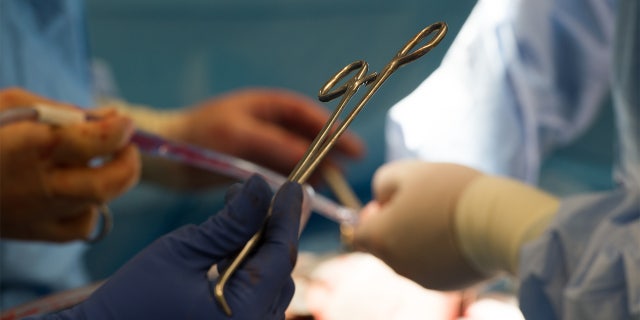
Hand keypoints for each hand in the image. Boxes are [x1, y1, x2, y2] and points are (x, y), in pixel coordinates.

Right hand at [0, 88, 139, 241]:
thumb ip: (61, 111)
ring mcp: (37, 214)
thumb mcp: (11, 103)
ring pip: (97, 205)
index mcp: (31, 145)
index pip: (94, 141)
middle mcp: (38, 184)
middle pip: (107, 184)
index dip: (119, 129)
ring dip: (106, 182)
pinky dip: (89, 208)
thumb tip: (108, 117)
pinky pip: (80, 227)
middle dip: (128, 163)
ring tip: (92, 164)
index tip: (124, 121)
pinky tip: (76, 191)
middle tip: (126, 146)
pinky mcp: (33, 232)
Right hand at [50, 175, 302, 319]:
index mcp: (244, 315)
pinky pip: (257, 298)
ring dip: (259, 247)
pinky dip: (249, 268)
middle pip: (279, 270)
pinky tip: (232, 246)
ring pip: (271, 284)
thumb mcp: (182, 252)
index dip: (287, 217)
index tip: (294, 186)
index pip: (280, 257)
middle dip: (272, 229)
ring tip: (240, 213)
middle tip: (262, 195)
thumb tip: (260, 186)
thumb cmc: (132, 301)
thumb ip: (230, 222)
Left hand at [170, 88, 364, 175]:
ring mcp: (261, 145)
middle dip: (327, 153)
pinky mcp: (253, 166)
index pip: (309, 115)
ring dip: (312, 169)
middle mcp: (268, 124)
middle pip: (307, 137)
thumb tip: (312, 158)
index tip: (354, 149)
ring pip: (296, 156)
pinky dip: (294, 180)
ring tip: (327, 186)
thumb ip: (277, 145)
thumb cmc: (200, 135)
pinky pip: (281, 171)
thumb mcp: (241, 136)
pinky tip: (303, 192)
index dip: (334, 131)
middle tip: (345, 173)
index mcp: (267, 106)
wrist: (166, 156)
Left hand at [352, 160, 484, 289]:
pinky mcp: (447, 285)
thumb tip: (381, 199)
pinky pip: (434, 266)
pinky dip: (439, 252)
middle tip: (424, 203)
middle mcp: (396, 265)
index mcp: (380, 239)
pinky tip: (460, 233)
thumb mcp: (408, 172)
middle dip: (396, 225)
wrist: (499, 222)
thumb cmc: (449, 192)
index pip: (359, 234)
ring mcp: (421, 278)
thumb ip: (383, 183)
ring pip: (409, 256)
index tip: (391, 202)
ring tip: (445, 215)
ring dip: (418, 238)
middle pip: (384, 246)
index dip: (371, 216)